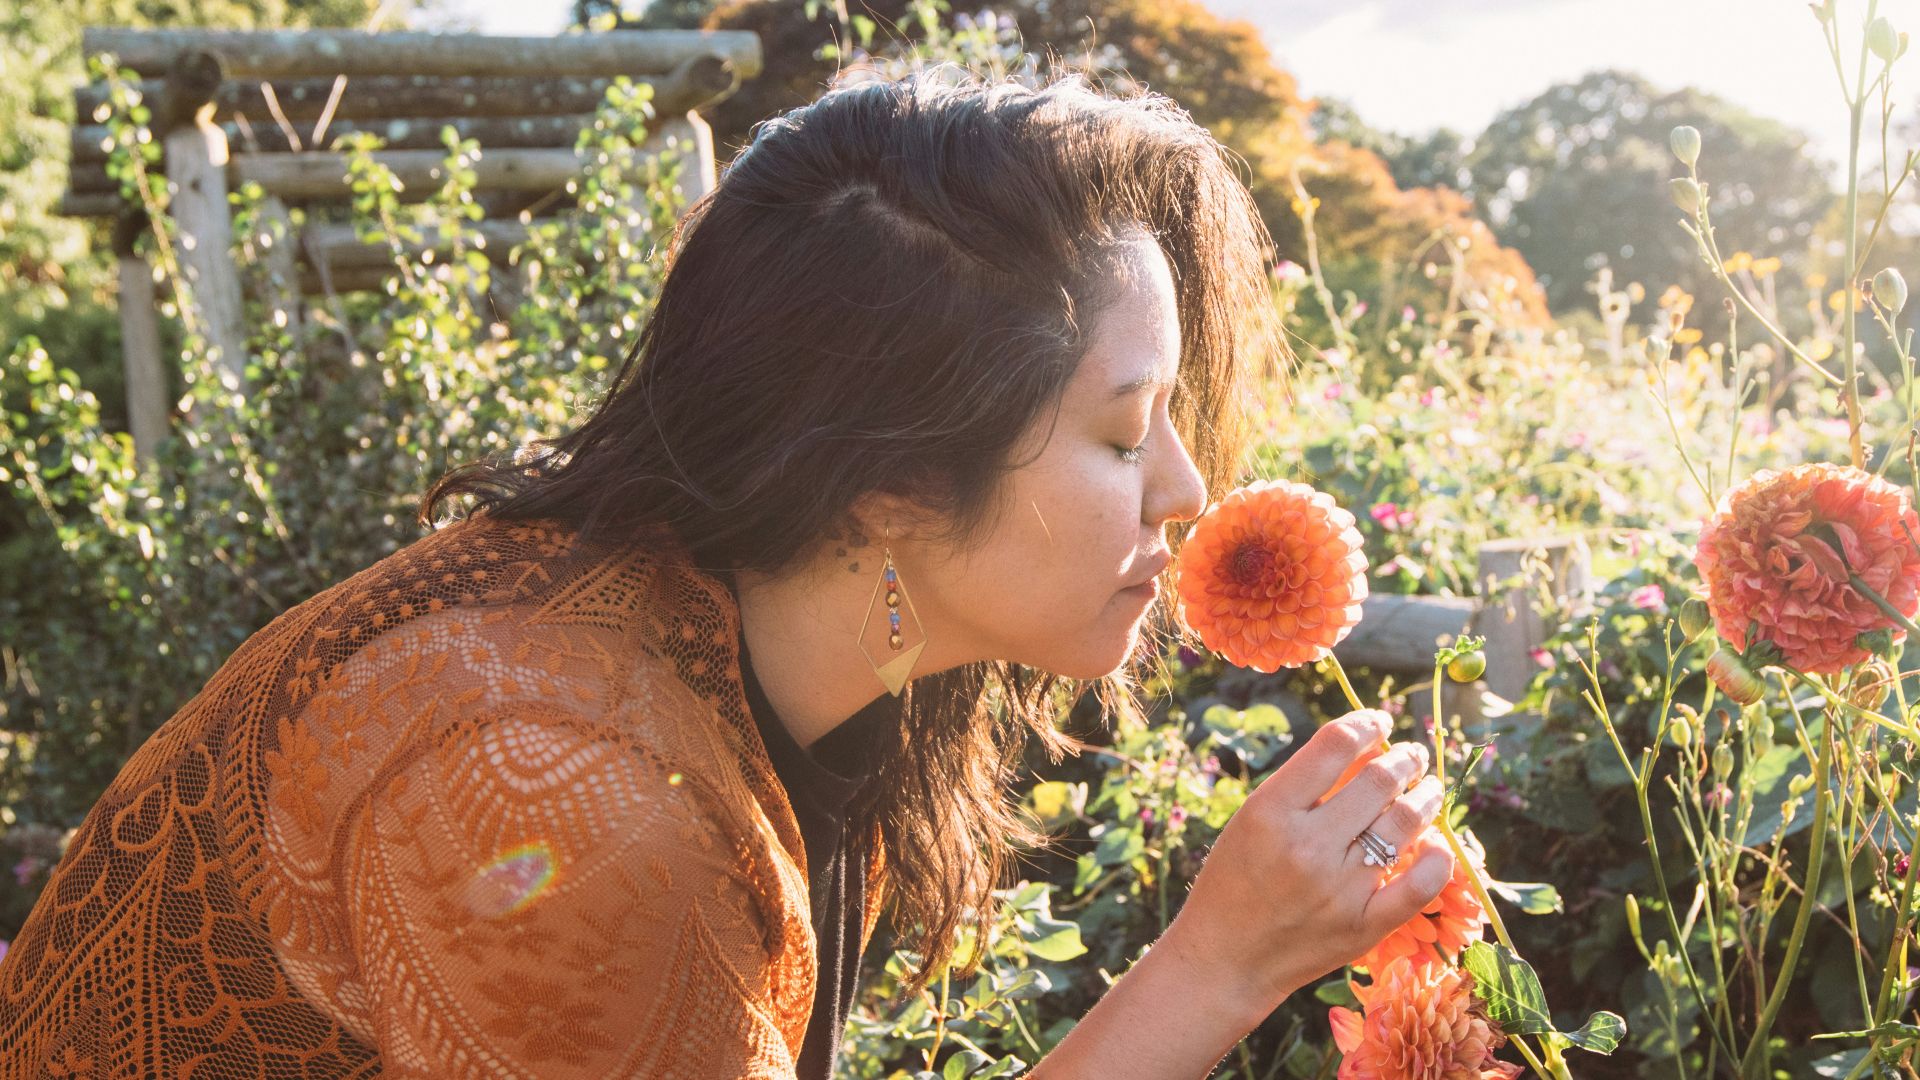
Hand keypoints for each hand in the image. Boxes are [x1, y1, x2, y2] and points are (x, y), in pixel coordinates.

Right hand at [1158, 708, 1452, 1019]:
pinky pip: (1421, 884)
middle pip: (1379, 779)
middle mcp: (1307, 845)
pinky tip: (1440, 842)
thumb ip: (1301, 788)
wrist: (1225, 958)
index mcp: (1271, 811)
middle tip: (1411, 755)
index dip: (1366, 723)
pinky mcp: (1363, 925)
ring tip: (1429, 789)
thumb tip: (1364, 749)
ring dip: (1426, 796)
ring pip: (1406, 822)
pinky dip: (1440, 858)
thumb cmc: (1233, 882)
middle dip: (1405, 757)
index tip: (1379, 723)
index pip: (1335, 745)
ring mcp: (1339, 887)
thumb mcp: (1251, 822)